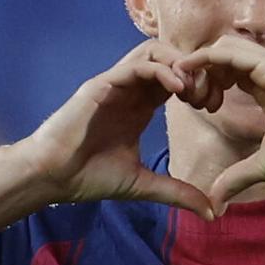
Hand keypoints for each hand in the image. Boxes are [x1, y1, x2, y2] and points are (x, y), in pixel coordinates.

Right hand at [20, 40, 214, 218]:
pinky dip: (161, 71)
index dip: (199, 85)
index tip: (212, 106)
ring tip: (192, 90)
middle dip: (194, 69)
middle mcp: (129, 90)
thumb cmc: (89, 177)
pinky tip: (177, 90)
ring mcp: (115, 84)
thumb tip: (211, 213)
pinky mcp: (101, 85)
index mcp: (139, 106)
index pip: (176, 78)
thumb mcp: (143, 184)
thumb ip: (177, 192)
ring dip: (179, 64)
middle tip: (207, 96)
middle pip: (169, 56)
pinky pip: (136, 66)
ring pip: (153, 51)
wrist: (52, 177)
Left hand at [175, 35, 264, 210]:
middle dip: (200, 70)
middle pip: (223, 55)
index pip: (230, 70)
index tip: (196, 104)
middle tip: (186, 95)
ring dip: (199, 62)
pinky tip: (189, 71)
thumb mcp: (261, 165)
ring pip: (223, 47)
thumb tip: (216, 202)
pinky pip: (229, 52)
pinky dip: (205, 58)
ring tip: (183, 83)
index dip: (209, 82)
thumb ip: (236, 177)